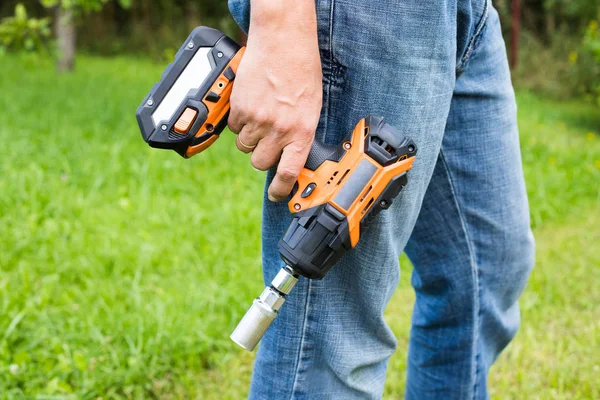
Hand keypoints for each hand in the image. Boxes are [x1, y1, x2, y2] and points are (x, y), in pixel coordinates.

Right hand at [228, 0, 321, 201]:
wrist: (282, 41)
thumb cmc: (302, 69)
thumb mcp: (311, 106)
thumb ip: (300, 132)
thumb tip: (290, 154)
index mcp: (301, 131)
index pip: (289, 173)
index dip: (280, 190)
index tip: (277, 196)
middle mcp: (279, 129)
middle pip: (260, 163)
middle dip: (262, 156)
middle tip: (266, 141)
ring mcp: (257, 120)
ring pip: (245, 147)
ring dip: (250, 137)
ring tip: (260, 115)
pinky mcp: (239, 108)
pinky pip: (233, 128)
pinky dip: (239, 121)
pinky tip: (251, 104)